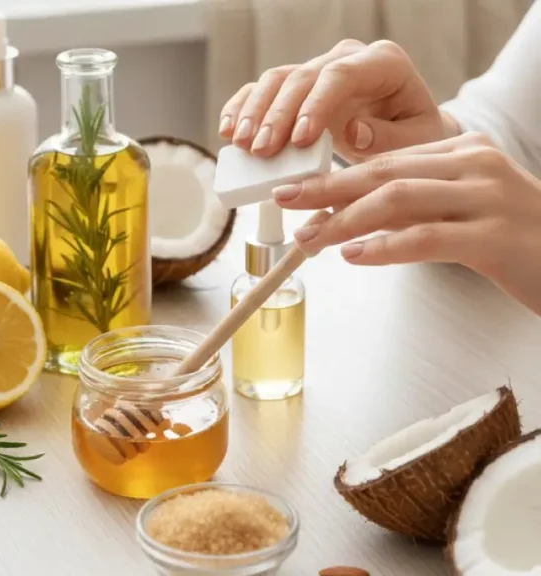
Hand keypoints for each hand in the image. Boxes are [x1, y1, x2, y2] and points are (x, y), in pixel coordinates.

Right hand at [219, 39, 458, 160]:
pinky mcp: (296, 88)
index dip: (315, 105)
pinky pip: (262, 90)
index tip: (298, 139)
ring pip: (276, 80)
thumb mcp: (417, 141)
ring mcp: (317, 70)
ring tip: (242, 145)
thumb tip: (354, 130)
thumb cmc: (414, 136)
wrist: (406, 132)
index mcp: (383, 63)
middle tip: (261, 149)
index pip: (341, 74)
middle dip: (276, 115)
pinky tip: (228, 130)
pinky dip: (241, 108)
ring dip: (254, 112)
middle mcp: (346, 59)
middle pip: (302, 77)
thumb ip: (390, 137)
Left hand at [272, 132, 540, 314]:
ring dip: (344, 219)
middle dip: (326, 188)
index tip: (295, 191)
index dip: (335, 176)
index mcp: (464, 152)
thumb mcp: (462, 209)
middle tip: (285, 200)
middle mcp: (476, 165)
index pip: (386, 159)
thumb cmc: (513, 240)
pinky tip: (353, 256)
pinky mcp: (495, 237)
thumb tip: (349, 215)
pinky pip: (427, 237)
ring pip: (398, 200)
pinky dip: (385, 246)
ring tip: (309, 236)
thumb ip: (415, 204)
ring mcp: (488, 198)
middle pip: (384, 172)